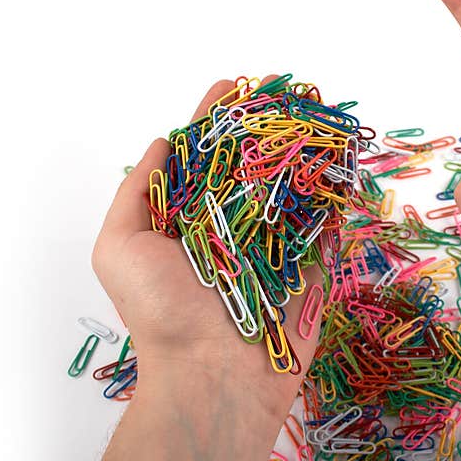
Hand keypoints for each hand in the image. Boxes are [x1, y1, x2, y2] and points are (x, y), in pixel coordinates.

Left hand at [91, 77, 319, 460]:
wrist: (213, 376)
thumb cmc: (160, 314)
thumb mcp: (120, 247)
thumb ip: (137, 193)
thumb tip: (162, 144)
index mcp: (188, 218)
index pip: (204, 156)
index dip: (217, 118)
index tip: (231, 84)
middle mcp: (232, 226)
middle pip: (253, 164)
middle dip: (269, 125)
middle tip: (286, 90)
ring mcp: (273, 245)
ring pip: (292, 188)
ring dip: (305, 151)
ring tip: (316, 114)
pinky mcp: (309, 268)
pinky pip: (325, 225)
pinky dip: (334, 194)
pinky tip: (341, 160)